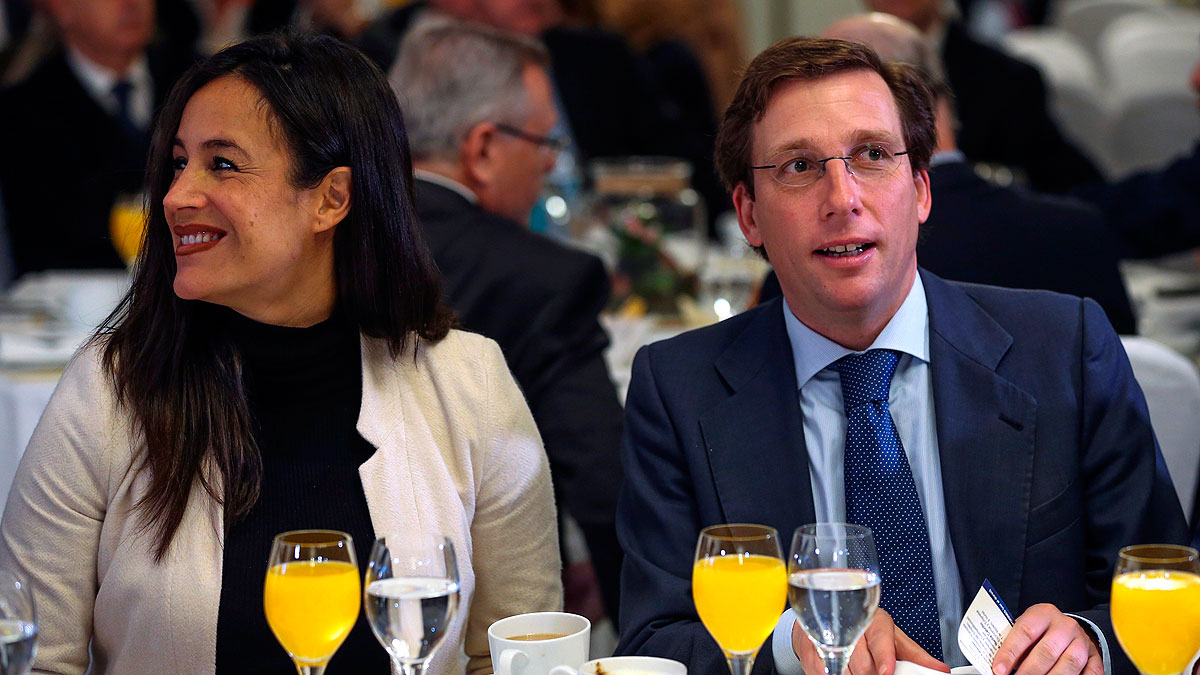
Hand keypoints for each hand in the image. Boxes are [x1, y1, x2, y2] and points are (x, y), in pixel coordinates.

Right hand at [792, 607, 949, 674]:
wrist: (824, 614)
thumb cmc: (864, 629)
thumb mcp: (892, 638)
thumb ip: (915, 655)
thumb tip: (940, 670)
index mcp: (875, 620)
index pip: (879, 637)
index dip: (883, 656)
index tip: (886, 671)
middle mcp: (850, 624)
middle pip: (861, 660)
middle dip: (868, 673)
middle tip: (875, 673)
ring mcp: (827, 636)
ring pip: (841, 668)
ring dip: (850, 674)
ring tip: (855, 670)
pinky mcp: (809, 648)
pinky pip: (822, 671)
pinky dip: (832, 674)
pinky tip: (840, 670)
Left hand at [991, 604, 1101, 674]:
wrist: (1068, 630)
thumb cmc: (1040, 631)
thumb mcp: (1026, 628)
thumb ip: (1014, 643)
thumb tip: (999, 666)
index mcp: (1043, 613)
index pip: (1025, 632)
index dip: (1010, 653)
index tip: (999, 669)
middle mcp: (1066, 626)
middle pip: (1047, 651)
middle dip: (1029, 671)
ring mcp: (1083, 642)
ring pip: (1068, 664)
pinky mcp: (1095, 658)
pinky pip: (1089, 673)